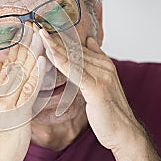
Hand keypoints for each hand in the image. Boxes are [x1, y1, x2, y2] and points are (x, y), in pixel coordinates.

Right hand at [0, 26, 45, 160]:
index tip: (26, 33)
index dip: (17, 48)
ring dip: (31, 51)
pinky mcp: (16, 113)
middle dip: (24, 43)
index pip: (7, 66)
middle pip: (13, 64)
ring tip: (40, 34)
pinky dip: (35, 73)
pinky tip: (43, 60)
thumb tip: (5, 80)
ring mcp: (6, 102)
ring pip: (20, 71)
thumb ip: (1, 95)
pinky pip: (27, 90)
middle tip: (33, 24)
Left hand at [39, 30, 144, 151]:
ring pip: (74, 57)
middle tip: (37, 27)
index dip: (60, 39)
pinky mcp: (96, 87)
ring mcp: (102, 76)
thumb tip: (90, 41)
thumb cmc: (110, 112)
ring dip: (55, 46)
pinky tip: (50, 55)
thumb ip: (95, 64)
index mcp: (105, 64)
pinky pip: (75, 72)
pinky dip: (62, 62)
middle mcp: (104, 66)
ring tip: (40, 34)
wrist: (124, 132)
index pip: (78, 48)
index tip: (44, 30)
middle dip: (54, 38)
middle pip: (75, 49)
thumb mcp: (102, 85)